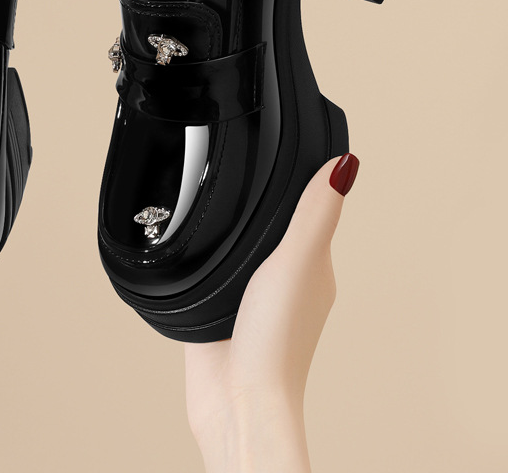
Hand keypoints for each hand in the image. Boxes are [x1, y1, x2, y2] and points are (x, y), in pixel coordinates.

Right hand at [185, 154, 359, 472]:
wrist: (233, 398)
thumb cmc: (274, 341)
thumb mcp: (296, 263)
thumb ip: (314, 214)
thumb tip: (346, 164)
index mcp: (313, 266)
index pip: (312, 211)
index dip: (302, 179)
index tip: (290, 144)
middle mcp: (285, 278)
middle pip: (274, 225)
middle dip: (262, 199)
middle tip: (247, 163)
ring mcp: (251, 294)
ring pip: (243, 246)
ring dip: (234, 227)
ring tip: (219, 196)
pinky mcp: (220, 305)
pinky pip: (216, 269)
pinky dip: (211, 253)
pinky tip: (197, 243)